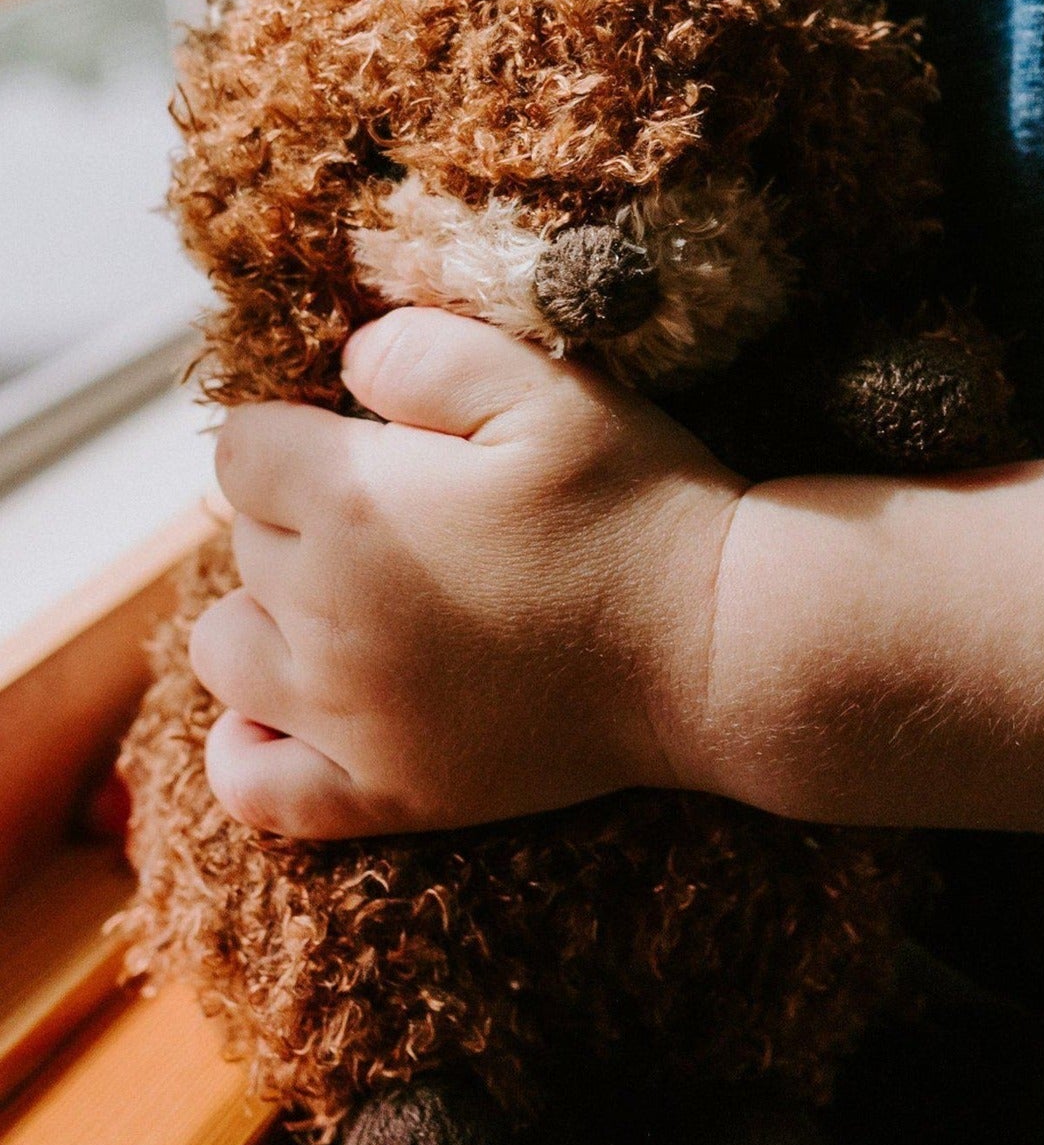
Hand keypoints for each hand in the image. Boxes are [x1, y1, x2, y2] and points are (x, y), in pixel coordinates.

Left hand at [189, 308, 746, 837]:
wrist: (715, 648)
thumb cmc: (634, 509)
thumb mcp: (546, 389)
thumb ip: (425, 352)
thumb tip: (348, 361)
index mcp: (350, 506)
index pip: (243, 450)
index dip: (301, 433)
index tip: (372, 442)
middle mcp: (323, 616)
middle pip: (244, 543)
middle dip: (301, 514)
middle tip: (406, 515)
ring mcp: (348, 718)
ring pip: (226, 651)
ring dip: (268, 614)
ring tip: (353, 601)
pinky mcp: (390, 792)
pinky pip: (255, 788)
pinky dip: (251, 748)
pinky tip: (293, 714)